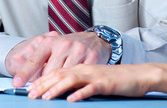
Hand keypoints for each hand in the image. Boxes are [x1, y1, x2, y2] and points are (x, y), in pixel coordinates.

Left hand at [5, 31, 110, 86]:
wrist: (96, 39)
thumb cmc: (71, 46)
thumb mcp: (53, 47)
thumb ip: (40, 58)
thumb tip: (23, 73)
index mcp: (52, 41)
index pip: (35, 59)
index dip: (25, 72)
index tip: (17, 84)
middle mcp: (65, 45)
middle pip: (50, 70)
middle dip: (40, 84)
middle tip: (32, 94)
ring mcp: (80, 51)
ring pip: (65, 75)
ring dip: (55, 88)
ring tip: (46, 96)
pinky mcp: (93, 59)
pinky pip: (83, 77)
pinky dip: (76, 90)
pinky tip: (69, 97)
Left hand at [27, 63, 166, 101]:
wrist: (138, 74)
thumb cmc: (114, 79)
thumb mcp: (92, 78)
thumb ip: (77, 82)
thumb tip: (60, 91)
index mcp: (79, 67)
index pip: (56, 71)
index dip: (41, 79)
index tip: (29, 89)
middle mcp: (84, 68)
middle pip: (59, 74)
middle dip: (43, 85)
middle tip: (30, 95)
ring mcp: (95, 75)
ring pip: (71, 79)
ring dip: (56, 89)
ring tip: (44, 97)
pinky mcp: (106, 83)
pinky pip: (91, 88)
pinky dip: (80, 94)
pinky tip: (71, 100)